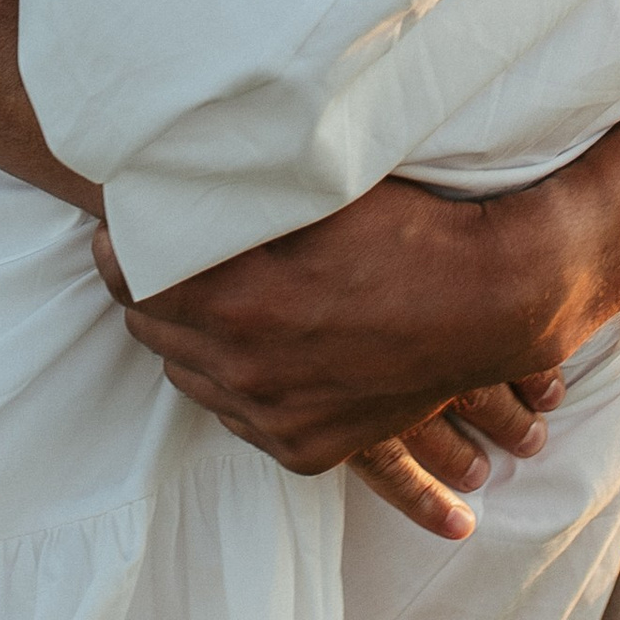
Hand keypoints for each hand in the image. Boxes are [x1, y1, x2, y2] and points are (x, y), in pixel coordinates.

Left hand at [93, 176, 603, 538]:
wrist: (495, 301)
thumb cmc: (408, 230)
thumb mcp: (316, 194)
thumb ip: (237, 191)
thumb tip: (175, 170)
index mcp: (238, 303)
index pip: (132, 279)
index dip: (124, 244)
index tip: (128, 221)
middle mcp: (248, 372)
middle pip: (153, 331)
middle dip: (152, 291)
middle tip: (160, 254)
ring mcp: (277, 419)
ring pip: (191, 379)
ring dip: (189, 339)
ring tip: (202, 300)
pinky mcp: (306, 449)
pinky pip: (238, 418)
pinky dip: (233, 383)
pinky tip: (245, 349)